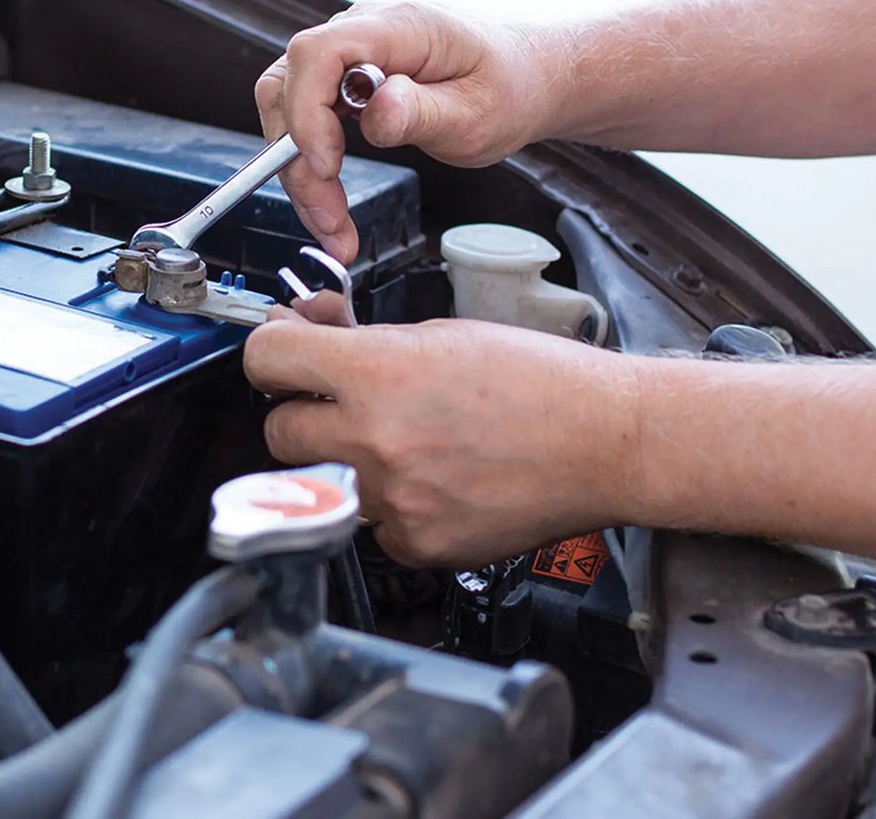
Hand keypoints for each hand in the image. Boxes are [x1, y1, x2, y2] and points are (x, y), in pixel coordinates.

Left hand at [243, 312, 643, 567]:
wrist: (607, 442)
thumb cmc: (540, 381)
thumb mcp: (441, 334)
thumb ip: (364, 342)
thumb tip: (309, 330)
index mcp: (378, 375)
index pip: (267, 360)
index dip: (271, 355)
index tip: (283, 359)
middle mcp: (375, 440)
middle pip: (279, 431)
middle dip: (303, 414)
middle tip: (342, 406)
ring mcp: (393, 499)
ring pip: (324, 481)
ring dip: (347, 462)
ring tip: (406, 445)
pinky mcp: (416, 544)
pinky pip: (371, 525)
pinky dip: (391, 507)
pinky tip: (434, 482)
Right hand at [255, 3, 570, 262]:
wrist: (524, 79)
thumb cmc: (508, 88)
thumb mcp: (478, 113)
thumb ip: (424, 112)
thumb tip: (376, 109)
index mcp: (400, 27)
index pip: (319, 53)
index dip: (307, 111)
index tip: (326, 166)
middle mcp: (365, 31)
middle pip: (289, 84)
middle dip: (296, 158)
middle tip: (327, 217)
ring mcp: (351, 53)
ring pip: (288, 106)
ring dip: (298, 170)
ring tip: (330, 222)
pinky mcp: (345, 78)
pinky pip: (306, 118)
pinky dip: (310, 165)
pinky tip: (330, 202)